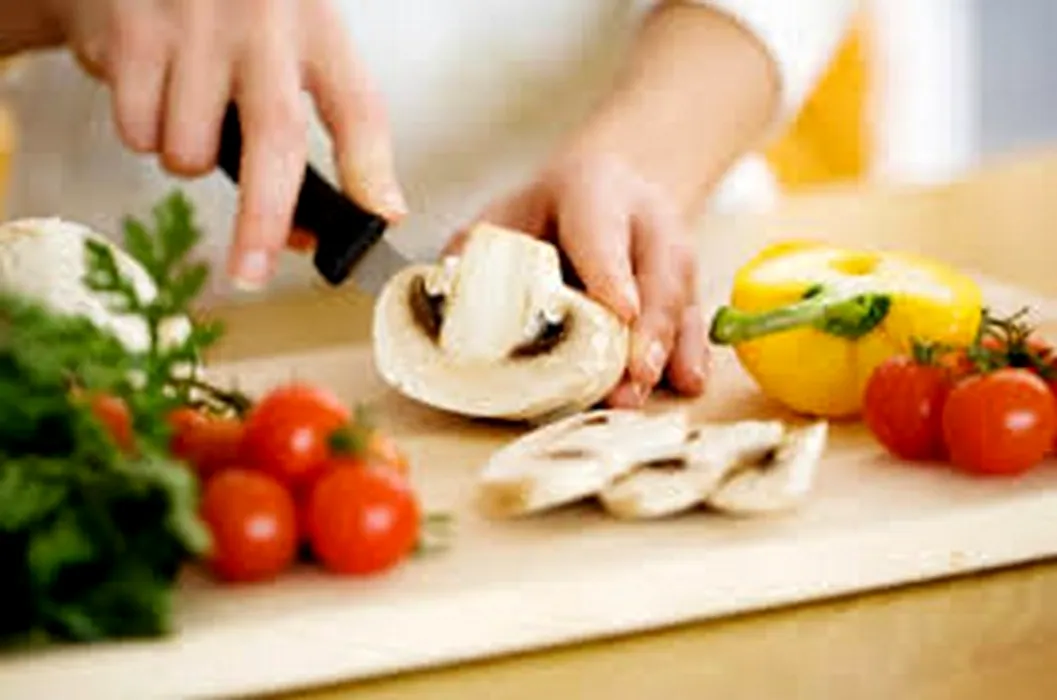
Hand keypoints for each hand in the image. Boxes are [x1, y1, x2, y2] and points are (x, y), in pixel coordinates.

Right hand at [46, 0, 406, 287]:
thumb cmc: (234, 2)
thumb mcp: (290, 33)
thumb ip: (306, 117)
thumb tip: (305, 231)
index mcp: (317, 23)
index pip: (359, 109)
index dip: (372, 172)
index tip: (381, 221)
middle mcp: (263, 22)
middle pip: (276, 142)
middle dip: (264, 223)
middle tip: (252, 273)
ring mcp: (196, 24)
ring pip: (190, 151)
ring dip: (187, 159)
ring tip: (189, 111)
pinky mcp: (134, 29)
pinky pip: (137, 130)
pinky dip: (141, 131)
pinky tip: (150, 85)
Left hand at [444, 150, 709, 408]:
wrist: (606, 193)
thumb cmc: (546, 215)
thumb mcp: (506, 216)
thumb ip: (478, 251)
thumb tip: (447, 292)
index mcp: (594, 188)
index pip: (603, 229)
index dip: (610, 271)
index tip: (618, 311)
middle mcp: (645, 217)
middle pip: (656, 270)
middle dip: (647, 327)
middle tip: (634, 374)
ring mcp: (673, 252)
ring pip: (680, 298)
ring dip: (666, 350)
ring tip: (643, 391)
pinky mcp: (688, 286)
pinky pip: (696, 319)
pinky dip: (692, 353)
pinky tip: (687, 383)